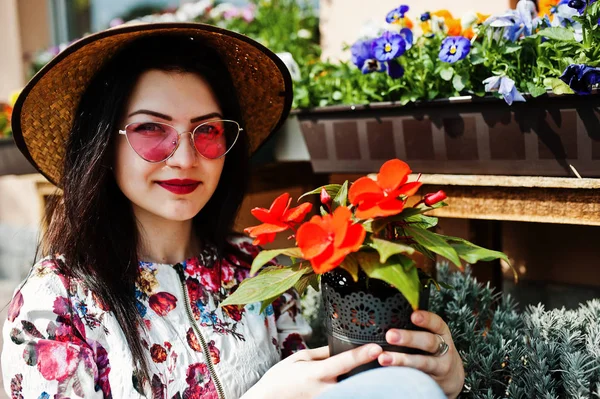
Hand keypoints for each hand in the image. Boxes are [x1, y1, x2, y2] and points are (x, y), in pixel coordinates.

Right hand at [242, 344, 382, 398]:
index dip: (362, 354)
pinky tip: (359, 384)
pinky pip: (345, 396)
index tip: (377, 347)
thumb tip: (340, 345)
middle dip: (371, 374)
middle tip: (386, 363)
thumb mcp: (299, 358)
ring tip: (376, 373)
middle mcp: (324, 390)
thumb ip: (322, 353)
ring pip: (353, 392)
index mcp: (316, 373)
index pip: (343, 362)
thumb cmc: (281, 378)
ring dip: (364, 384)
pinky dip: (354, 390)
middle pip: (356, 382)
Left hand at [377, 311, 464, 398]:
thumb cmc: (433, 350)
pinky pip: (419, 378)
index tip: (413, 316)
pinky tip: (391, 373)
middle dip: (409, 338)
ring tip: (384, 358)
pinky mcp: (432, 381)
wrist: (450, 377)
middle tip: (390, 335)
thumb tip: (388, 317)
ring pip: (423, 363)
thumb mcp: (431, 336)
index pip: (436, 323)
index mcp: (441, 333)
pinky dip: (404, 375)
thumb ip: (414, 328)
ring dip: (402, 360)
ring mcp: (440, 366)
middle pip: (429, 342)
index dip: (426, 319)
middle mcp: (444, 349)